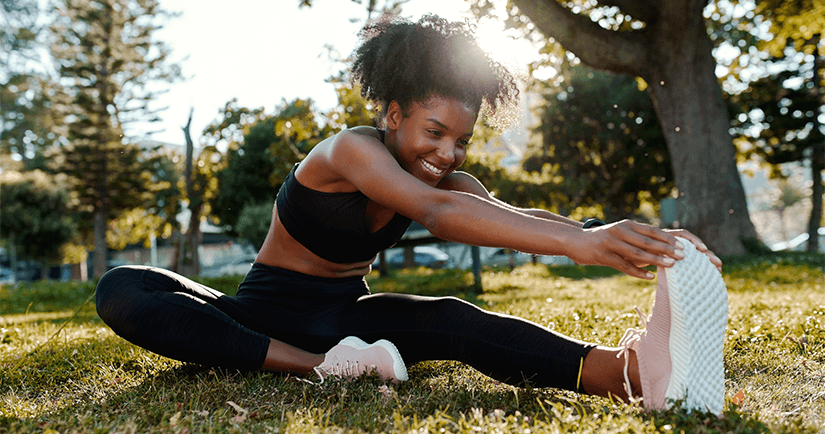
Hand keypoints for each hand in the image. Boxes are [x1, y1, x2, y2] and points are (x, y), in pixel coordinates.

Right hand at [569, 220, 714, 279]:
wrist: (575, 241)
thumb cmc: (603, 241)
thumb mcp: (622, 236)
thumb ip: (639, 240)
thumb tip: (663, 249)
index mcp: (629, 225)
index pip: (656, 231)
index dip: (672, 239)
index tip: (689, 247)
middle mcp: (622, 231)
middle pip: (649, 240)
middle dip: (668, 248)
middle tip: (685, 256)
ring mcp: (612, 243)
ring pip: (638, 252)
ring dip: (656, 258)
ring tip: (672, 265)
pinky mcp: (603, 255)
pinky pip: (623, 265)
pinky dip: (637, 271)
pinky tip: (650, 277)